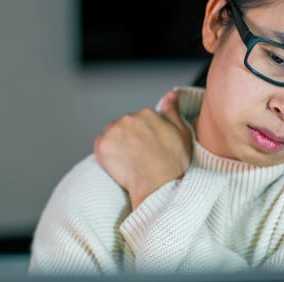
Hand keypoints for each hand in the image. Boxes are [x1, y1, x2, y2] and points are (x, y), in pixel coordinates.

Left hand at [94, 90, 191, 208]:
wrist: (159, 186)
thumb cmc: (174, 164)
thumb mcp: (182, 133)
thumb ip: (173, 111)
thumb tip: (171, 93)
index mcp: (148, 113)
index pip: (141, 119)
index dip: (146, 135)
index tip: (150, 147)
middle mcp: (129, 118)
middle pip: (125, 125)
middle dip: (130, 138)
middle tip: (140, 156)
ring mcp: (114, 131)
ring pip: (112, 134)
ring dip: (117, 143)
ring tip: (130, 161)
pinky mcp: (102, 145)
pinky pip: (101, 145)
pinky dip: (107, 153)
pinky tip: (120, 164)